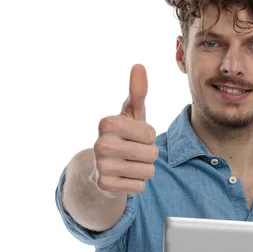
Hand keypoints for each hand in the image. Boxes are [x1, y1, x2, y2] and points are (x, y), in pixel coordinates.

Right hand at [92, 64, 158, 197]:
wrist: (101, 168)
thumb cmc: (123, 136)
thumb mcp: (130, 114)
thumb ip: (137, 92)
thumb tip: (139, 66)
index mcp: (108, 123)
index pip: (150, 134)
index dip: (148, 137)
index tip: (134, 137)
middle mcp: (101, 144)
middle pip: (151, 153)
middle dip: (148, 155)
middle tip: (132, 153)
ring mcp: (101, 166)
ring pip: (148, 171)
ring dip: (143, 170)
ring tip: (129, 165)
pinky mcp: (106, 186)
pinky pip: (139, 186)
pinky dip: (136, 183)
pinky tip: (124, 177)